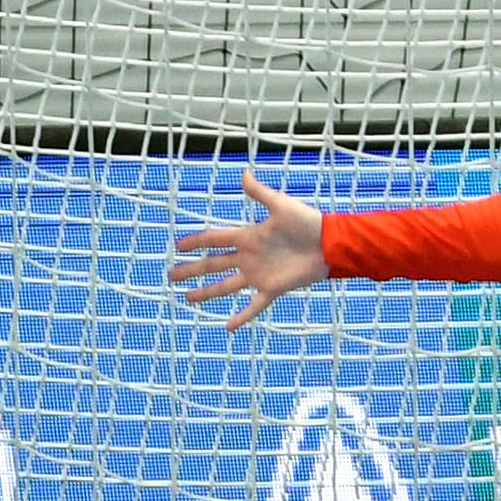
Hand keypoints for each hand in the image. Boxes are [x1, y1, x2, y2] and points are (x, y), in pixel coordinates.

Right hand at [168, 168, 330, 330]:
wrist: (329, 245)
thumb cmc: (308, 222)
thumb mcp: (281, 205)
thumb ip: (260, 193)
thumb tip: (244, 173)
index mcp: (248, 237)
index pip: (215, 239)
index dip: (197, 241)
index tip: (179, 245)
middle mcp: (249, 257)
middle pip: (213, 264)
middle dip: (192, 269)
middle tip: (172, 275)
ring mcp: (259, 274)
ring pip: (226, 285)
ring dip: (206, 292)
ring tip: (187, 298)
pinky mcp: (272, 288)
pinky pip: (254, 305)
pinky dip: (242, 316)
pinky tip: (228, 327)